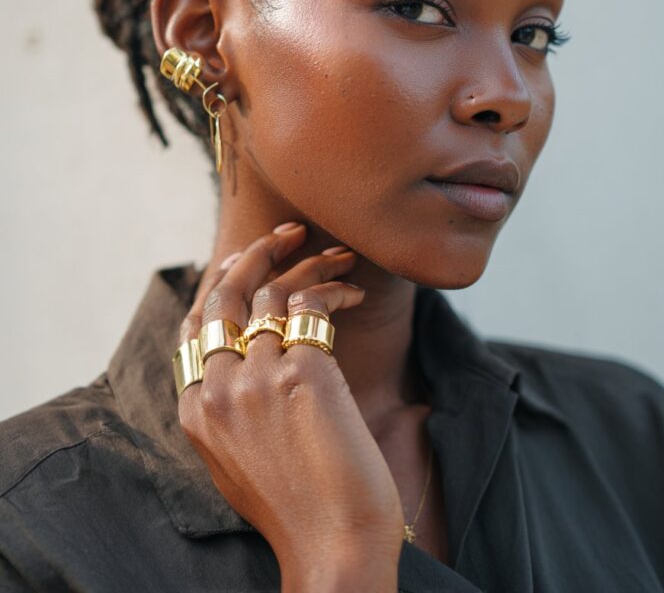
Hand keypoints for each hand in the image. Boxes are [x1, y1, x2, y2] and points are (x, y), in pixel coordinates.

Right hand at [178, 223, 403, 591]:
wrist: (331, 548)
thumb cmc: (299, 508)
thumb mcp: (240, 459)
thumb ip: (232, 408)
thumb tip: (251, 361)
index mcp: (195, 411)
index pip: (193, 325)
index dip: (218, 283)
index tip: (241, 260)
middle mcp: (217, 389)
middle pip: (224, 294)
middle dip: (254, 252)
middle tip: (288, 231)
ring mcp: (255, 377)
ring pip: (273, 291)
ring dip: (310, 262)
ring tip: (339, 254)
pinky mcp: (301, 371)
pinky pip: (310, 305)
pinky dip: (333, 289)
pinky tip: (354, 293)